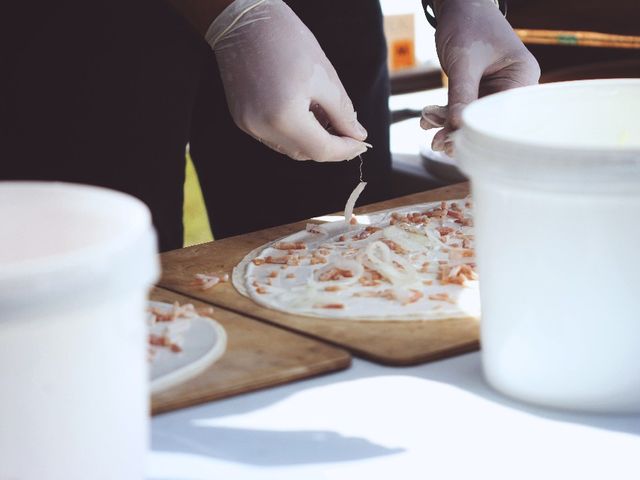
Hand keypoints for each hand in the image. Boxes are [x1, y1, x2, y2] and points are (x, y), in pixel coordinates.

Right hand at [206, 0, 368, 160]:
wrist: (243, 20)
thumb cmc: (287, 40)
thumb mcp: (324, 76)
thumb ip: (343, 112)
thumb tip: (357, 136)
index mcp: (285, 117)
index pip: (322, 151)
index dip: (345, 150)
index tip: (361, 143)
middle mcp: (262, 128)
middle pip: (305, 153)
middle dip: (330, 146)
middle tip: (348, 130)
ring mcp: (249, 125)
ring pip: (289, 148)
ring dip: (311, 140)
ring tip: (325, 117)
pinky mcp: (242, 119)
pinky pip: (274, 137)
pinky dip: (293, 132)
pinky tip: (303, 113)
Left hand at [421, 0, 539, 155]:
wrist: (459, 6)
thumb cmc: (468, 24)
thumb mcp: (464, 61)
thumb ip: (460, 95)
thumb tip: (456, 129)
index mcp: (522, 77)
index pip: (504, 115)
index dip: (479, 131)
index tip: (454, 143)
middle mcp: (513, 87)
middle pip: (488, 121)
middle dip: (460, 132)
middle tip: (436, 144)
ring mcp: (496, 91)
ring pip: (472, 119)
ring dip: (448, 126)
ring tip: (427, 126)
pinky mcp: (479, 92)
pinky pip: (463, 111)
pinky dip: (445, 116)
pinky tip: (427, 121)